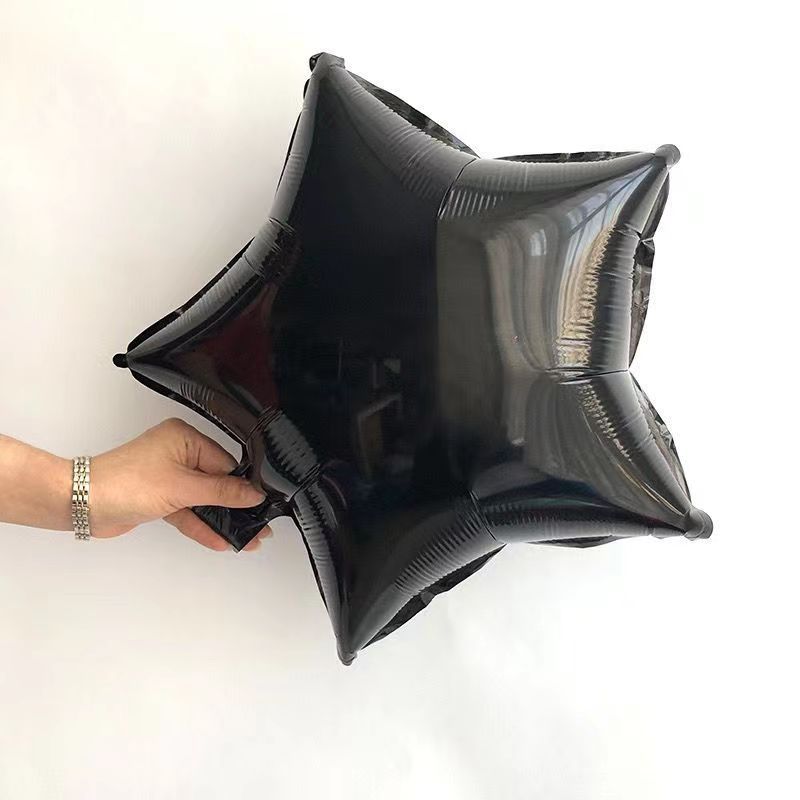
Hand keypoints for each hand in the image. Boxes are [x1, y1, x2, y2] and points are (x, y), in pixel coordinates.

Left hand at [90, 418, 270, 549]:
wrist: (81, 503)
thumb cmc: (122, 483)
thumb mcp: (182, 488)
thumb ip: (221, 492)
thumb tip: (252, 494)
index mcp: (185, 438)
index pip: (226, 464)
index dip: (242, 486)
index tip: (261, 505)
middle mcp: (178, 453)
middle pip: (217, 482)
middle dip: (236, 507)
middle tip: (258, 526)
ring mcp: (168, 476)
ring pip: (203, 500)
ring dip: (221, 520)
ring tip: (245, 538)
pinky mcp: (160, 497)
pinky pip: (188, 511)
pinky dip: (201, 525)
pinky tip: (221, 540)